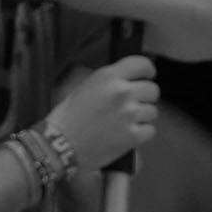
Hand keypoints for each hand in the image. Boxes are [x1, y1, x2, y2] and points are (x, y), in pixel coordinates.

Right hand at [44, 55, 158, 170]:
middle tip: (133, 105)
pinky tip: (127, 134)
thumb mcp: (87, 86)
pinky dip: (141, 134)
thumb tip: (130, 79)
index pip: (143, 65)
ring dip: (142, 117)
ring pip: (153, 111)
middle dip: (145, 97)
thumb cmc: (68, 117)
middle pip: (152, 89)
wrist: (58, 146)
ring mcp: (130, 115)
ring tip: (124, 122)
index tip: (148, 76)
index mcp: (109, 77)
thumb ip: (111, 80)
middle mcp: (123, 93)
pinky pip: (150, 130)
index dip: (148, 71)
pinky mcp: (133, 136)